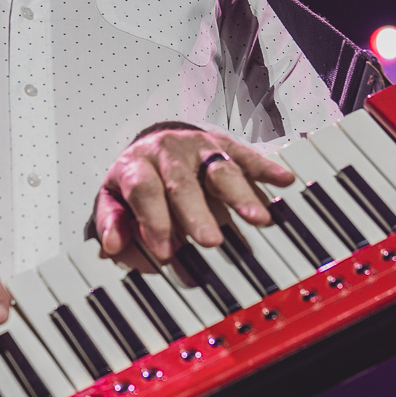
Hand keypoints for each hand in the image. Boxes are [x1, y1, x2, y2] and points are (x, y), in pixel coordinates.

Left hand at [94, 127, 295, 267]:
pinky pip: (246, 155)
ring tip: (258, 219)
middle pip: (183, 182)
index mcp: (137, 165)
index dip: (154, 221)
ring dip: (239, 195)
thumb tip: (112, 244)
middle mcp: (169, 152)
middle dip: (197, 213)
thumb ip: (112, 221)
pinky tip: (284, 181)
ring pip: (220, 168)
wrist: (153, 144)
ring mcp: (199, 147)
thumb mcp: (113, 199)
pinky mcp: (224, 145)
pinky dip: (266, 168)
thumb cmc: (135, 180)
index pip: (145, 191)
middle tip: (210, 241)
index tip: (165, 251)